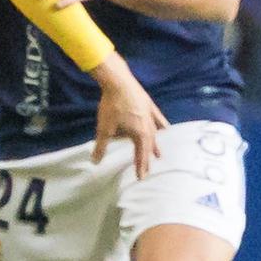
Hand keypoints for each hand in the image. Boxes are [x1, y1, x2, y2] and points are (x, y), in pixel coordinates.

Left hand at [90, 52, 166, 177]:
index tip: (141, 178)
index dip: (140, 167)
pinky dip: (161, 126)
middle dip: (147, 159)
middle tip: (148, 171)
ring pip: (156, 134)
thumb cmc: (111, 106)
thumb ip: (101, 146)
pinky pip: (158, 119)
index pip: (141, 155)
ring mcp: (151, 116)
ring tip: (160, 155)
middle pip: (149, 146)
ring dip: (156, 145)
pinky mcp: (150, 106)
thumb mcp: (104, 128)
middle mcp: (149, 127)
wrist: (119, 82)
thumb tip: (94, 162)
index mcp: (140, 134)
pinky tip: (165, 129)